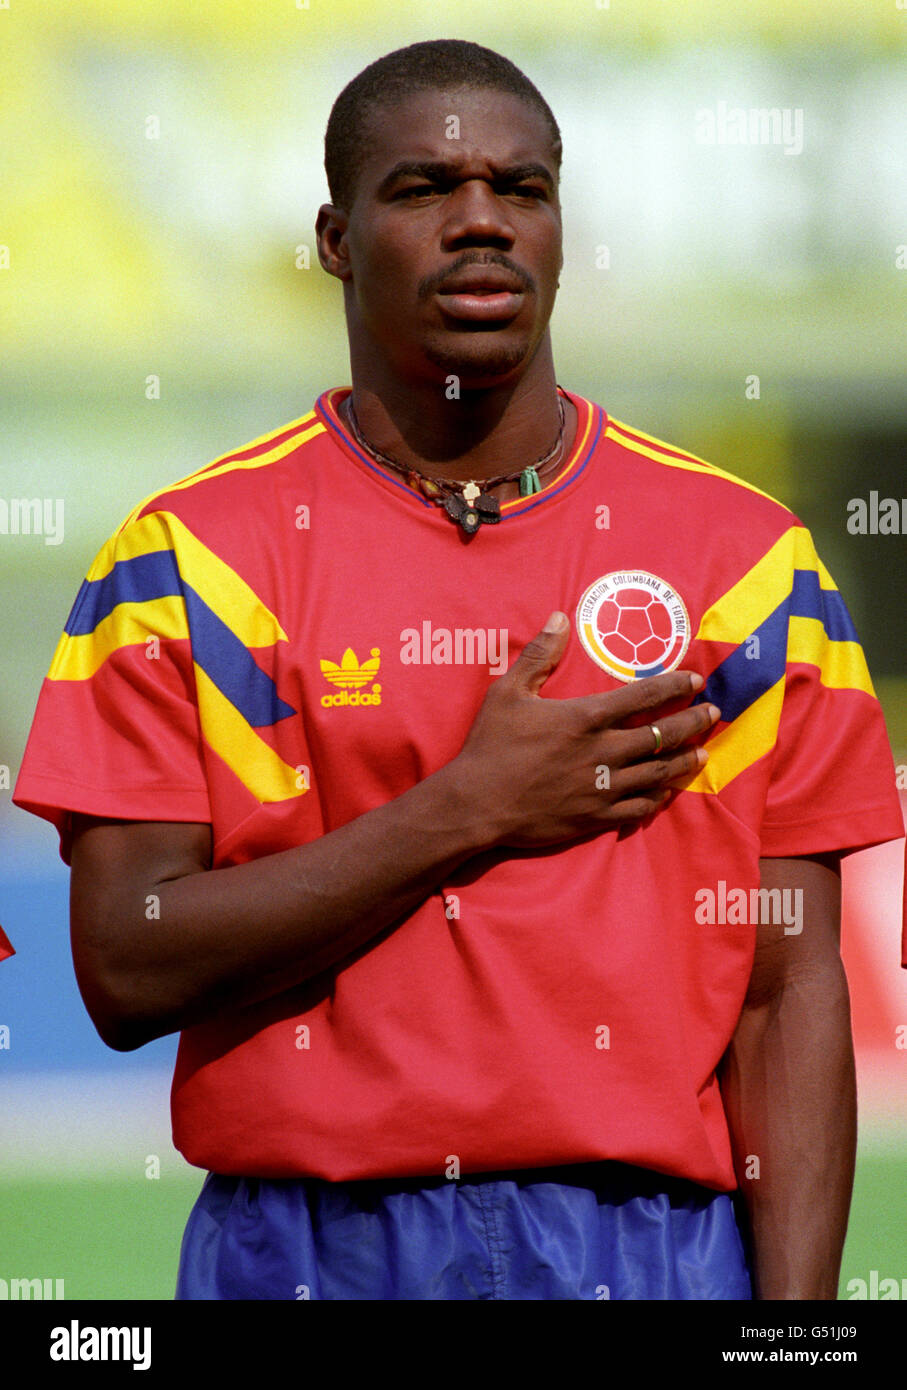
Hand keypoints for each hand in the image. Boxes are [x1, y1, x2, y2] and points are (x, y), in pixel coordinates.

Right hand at [454, 611, 717, 846]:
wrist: (477, 803)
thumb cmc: (490, 745)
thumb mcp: (508, 692)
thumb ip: (539, 655)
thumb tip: (559, 618)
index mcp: (585, 717)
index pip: (643, 696)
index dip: (674, 685)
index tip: (694, 680)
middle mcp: (602, 751)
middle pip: (662, 735)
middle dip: (692, 723)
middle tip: (712, 715)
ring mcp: (602, 786)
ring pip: (658, 773)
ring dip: (684, 761)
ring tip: (702, 753)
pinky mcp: (595, 816)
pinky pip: (639, 807)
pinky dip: (657, 798)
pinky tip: (667, 791)